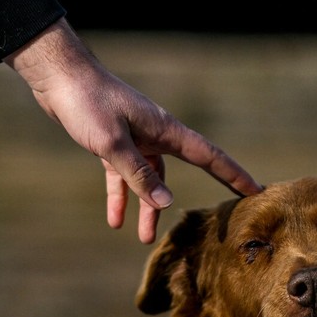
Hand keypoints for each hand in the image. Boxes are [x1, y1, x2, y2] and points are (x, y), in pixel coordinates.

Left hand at [5, 19, 262, 243]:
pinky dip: (120, 196)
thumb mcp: (113, 144)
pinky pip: (123, 174)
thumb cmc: (88, 104)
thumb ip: (138, 176)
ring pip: (147, 179)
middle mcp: (155, 134)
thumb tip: (166, 204)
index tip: (256, 190)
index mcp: (165, 130)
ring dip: (146, 207)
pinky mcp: (113, 141)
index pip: (210, 156)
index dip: (234, 174)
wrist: (59, 77)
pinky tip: (114, 221)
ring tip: (144, 240)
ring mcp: (135, 138)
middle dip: (191, 199)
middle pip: (180, 173)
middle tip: (212, 225)